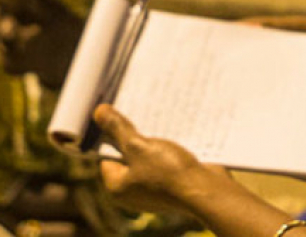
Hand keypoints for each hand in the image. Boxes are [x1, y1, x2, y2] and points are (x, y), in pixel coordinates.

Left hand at [93, 104, 229, 216]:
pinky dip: (170, 152)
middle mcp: (134, 193)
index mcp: (118, 188)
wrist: (207, 192)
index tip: (121, 120)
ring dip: (155, 143)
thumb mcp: (138, 146)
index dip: (112, 138)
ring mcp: (155, 191)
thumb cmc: (169, 173)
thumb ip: (118, 129)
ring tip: (160, 125)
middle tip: (141, 118)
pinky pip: (167, 164)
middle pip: (129, 157)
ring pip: (150, 159)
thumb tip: (98, 112)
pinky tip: (177, 136)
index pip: (107, 158)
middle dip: (136, 138)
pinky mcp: (174, 187)